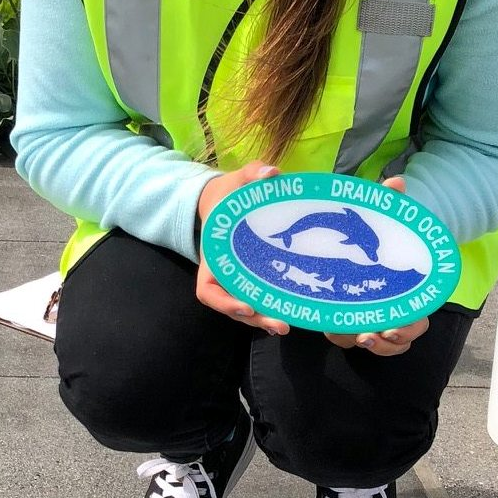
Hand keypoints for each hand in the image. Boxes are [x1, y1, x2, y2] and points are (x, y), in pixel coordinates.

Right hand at [196, 160, 289, 335]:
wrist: (224, 200)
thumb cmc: (228, 193)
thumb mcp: (237, 179)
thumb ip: (252, 172)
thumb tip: (272, 173)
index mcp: (213, 256)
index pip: (207, 290)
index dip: (223, 302)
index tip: (245, 305)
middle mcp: (222, 273)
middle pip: (231, 306)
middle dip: (253, 318)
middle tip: (279, 324)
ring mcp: (236, 277)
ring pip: (245, 308)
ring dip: (263, 319)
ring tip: (285, 325)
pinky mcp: (251, 277)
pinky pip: (256, 297)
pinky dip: (269, 308)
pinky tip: (290, 314)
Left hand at [325, 174, 429, 354]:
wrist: (340, 242)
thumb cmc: (367, 233)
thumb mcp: (376, 218)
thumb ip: (388, 202)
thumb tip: (398, 181)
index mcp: (404, 286)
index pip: (418, 315)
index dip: (407, 326)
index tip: (389, 328)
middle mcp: (395, 306)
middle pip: (404, 338)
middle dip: (389, 342)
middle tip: (369, 335)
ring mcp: (374, 317)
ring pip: (382, 345)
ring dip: (371, 345)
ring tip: (354, 334)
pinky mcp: (351, 322)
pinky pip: (353, 341)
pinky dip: (346, 337)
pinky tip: (336, 328)